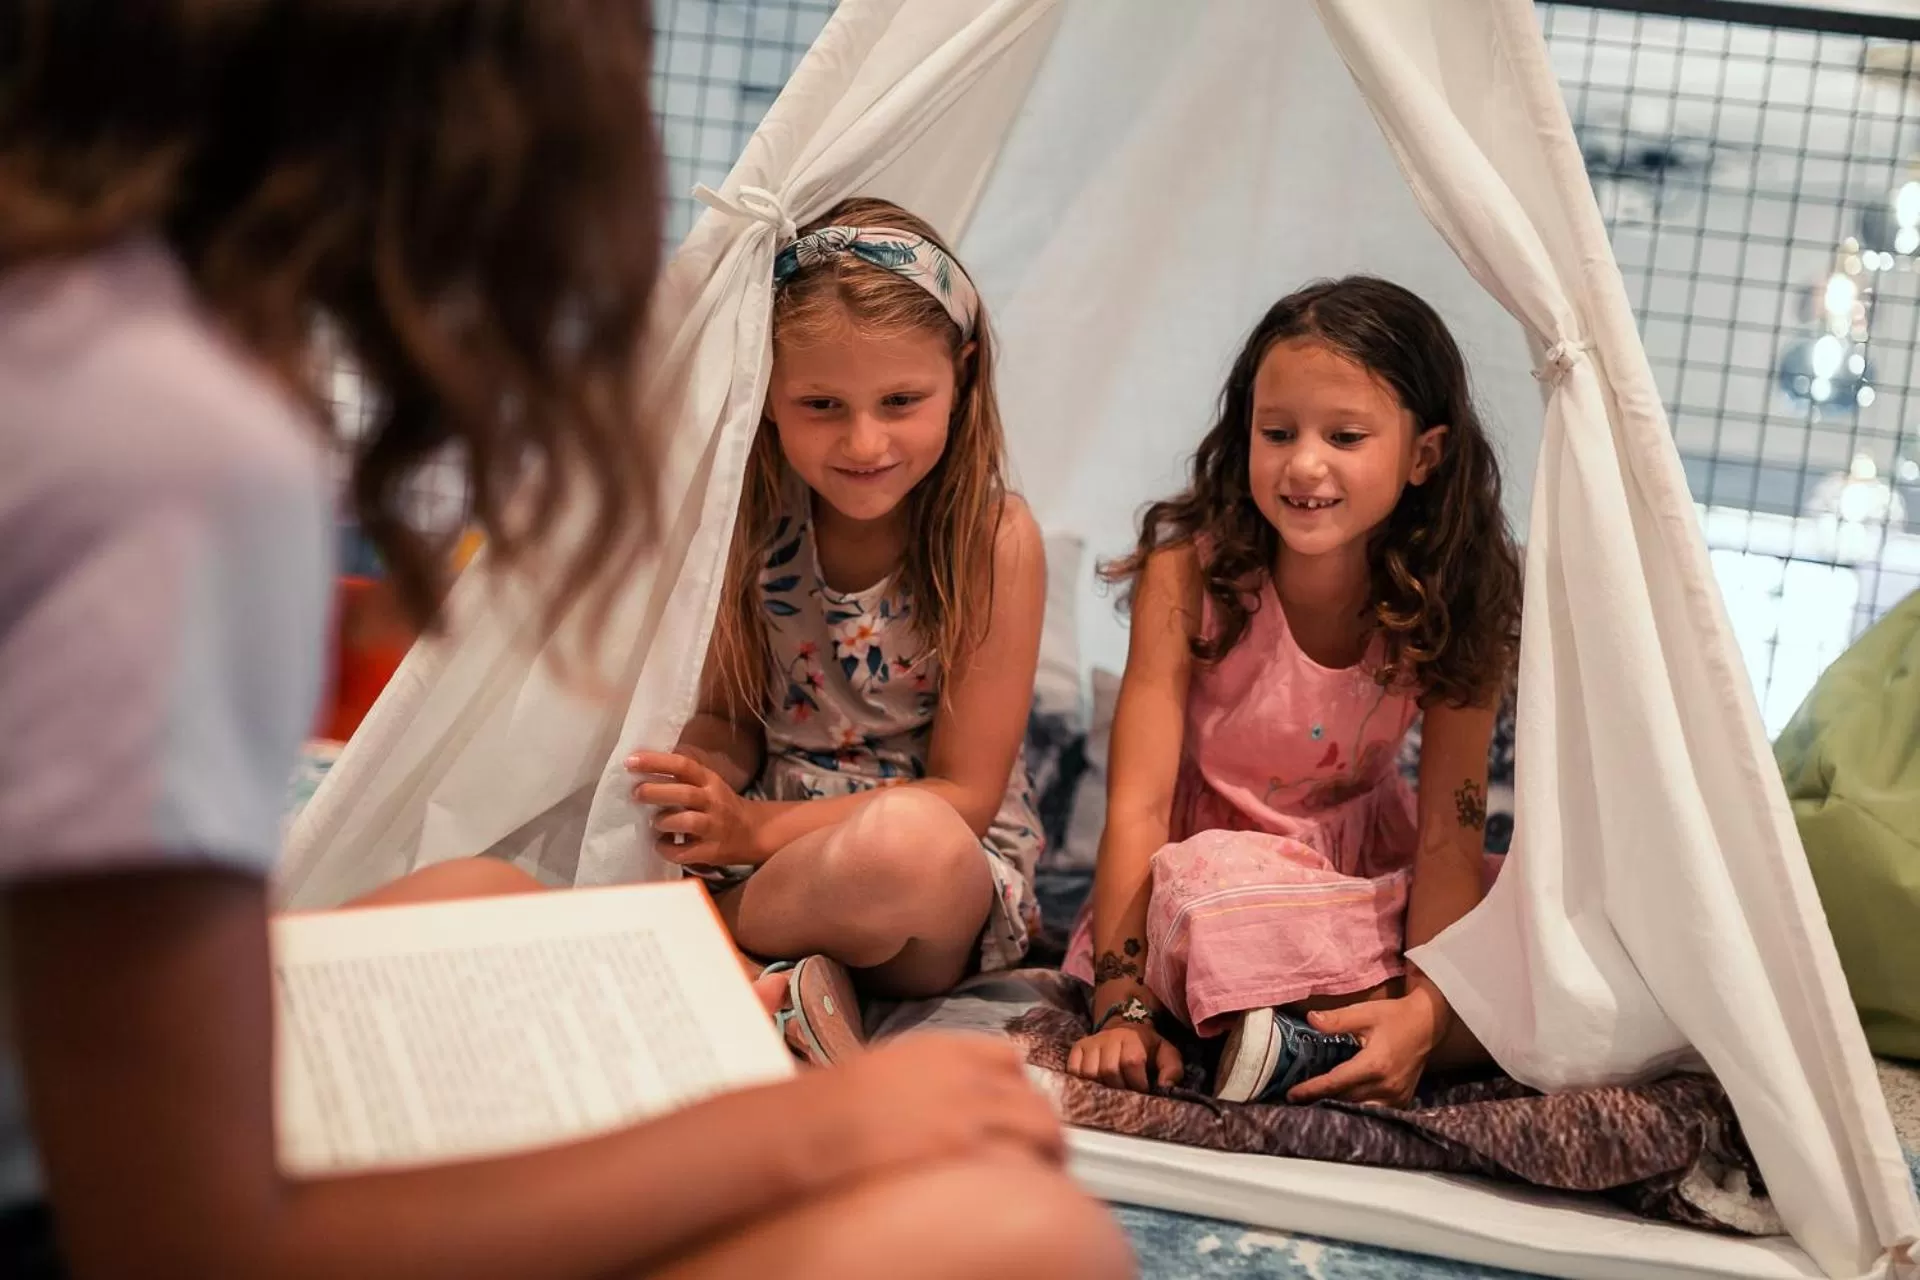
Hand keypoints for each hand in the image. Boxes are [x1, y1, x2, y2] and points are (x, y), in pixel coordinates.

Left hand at [627, 751, 758, 864]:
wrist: (753, 832)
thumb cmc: (719, 805)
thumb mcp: (707, 784)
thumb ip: (682, 778)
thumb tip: (641, 767)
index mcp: (709, 781)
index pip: (683, 766)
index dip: (656, 762)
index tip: (630, 761)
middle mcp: (713, 801)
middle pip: (685, 793)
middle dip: (656, 792)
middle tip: (636, 793)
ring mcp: (714, 827)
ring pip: (688, 822)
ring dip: (664, 821)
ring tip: (654, 823)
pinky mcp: (712, 851)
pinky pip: (685, 852)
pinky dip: (667, 849)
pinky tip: (661, 844)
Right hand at [803, 1034, 1065, 1177]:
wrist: (815, 1125)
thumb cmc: (831, 1106)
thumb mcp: (882, 1071)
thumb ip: (920, 1079)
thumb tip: (934, 1104)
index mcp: (942, 1049)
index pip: (1007, 1057)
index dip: (1017, 1087)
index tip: (1017, 1110)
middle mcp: (965, 1073)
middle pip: (1031, 1094)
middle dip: (1042, 1125)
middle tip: (1044, 1154)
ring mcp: (969, 1109)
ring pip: (1041, 1124)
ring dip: (1049, 1150)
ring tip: (1047, 1174)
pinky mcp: (967, 1146)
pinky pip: (1022, 1156)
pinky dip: (1030, 1171)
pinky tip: (1024, 1190)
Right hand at [1066, 1021, 1183, 1093]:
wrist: (1124, 1027)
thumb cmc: (1146, 1047)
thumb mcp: (1166, 1054)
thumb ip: (1172, 1069)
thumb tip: (1165, 1087)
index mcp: (1132, 1038)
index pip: (1131, 1062)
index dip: (1138, 1081)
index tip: (1142, 1088)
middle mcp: (1109, 1038)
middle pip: (1109, 1070)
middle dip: (1119, 1086)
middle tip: (1126, 1088)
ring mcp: (1091, 1043)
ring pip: (1090, 1072)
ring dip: (1101, 1085)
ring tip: (1110, 1086)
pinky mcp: (1078, 1048)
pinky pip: (1074, 1069)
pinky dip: (1082, 1080)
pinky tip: (1095, 1082)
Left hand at [1285, 987, 1445, 1106]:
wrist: (1426, 1024)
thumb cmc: (1394, 1016)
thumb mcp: (1365, 1012)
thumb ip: (1337, 1019)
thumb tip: (1310, 1019)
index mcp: (1375, 1064)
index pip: (1336, 1082)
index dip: (1312, 1089)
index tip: (1292, 1094)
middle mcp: (1386, 1085)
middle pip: (1345, 1099)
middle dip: (1320, 1100)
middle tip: (1297, 1101)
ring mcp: (1396, 1096)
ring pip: (1359, 1109)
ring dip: (1338, 1108)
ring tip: (1314, 1105)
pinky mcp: (1402, 1100)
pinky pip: (1375, 1111)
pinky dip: (1357, 1109)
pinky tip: (1342, 1105)